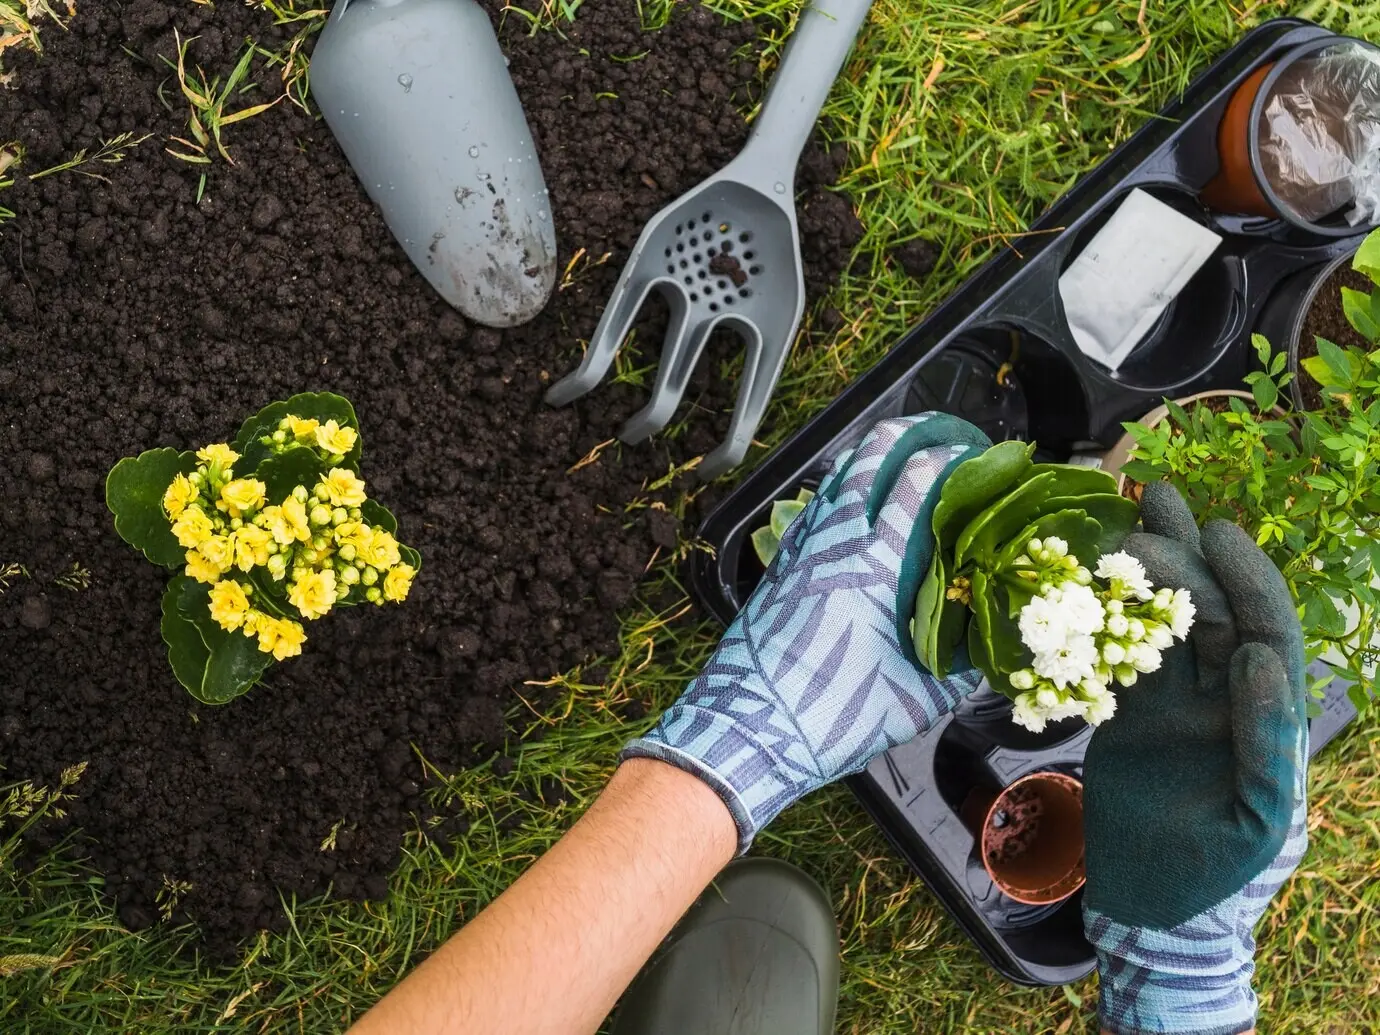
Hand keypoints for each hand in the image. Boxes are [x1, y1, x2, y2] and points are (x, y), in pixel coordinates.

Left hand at [624, 413, 991, 850]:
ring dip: (869, 456)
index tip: (977, 454)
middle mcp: (834, 544)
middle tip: (939, 432)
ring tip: (900, 452)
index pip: (916, 485)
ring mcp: (800, 550)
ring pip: (835, 478)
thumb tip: (990, 650)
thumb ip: (959, 671)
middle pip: (869, 459)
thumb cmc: (830, 719)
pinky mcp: (779, 567)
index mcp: (874, 568)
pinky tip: (850, 502)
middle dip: (908, 433)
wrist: (746, 731)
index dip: (948, 458)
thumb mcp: (915, 702)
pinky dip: (838, 491)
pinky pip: (813, 510)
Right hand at [1082, 482, 1307, 1034]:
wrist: (1155, 910)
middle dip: (1188, 559)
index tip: (1217, 533)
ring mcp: (1176, 706)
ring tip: (1129, 516)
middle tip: (1152, 510)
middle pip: (1211, 614)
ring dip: (1151, 573)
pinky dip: (1106, 618)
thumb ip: (1266, 742)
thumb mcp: (1257, 821)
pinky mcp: (1131, 717)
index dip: (1246, 580)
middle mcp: (1224, 701)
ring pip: (1165, 625)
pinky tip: (1089, 580)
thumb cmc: (1217, 876)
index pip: (1263, 633)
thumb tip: (1257, 660)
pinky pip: (1119, 657)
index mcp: (1264, 719)